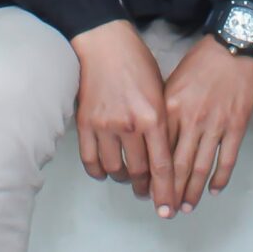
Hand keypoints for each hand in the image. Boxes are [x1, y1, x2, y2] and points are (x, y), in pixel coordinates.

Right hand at [71, 20, 177, 216]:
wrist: (105, 42)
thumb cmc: (137, 62)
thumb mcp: (162, 90)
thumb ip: (163, 123)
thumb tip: (165, 154)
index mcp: (153, 116)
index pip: (162, 165)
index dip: (166, 192)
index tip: (167, 209)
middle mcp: (130, 124)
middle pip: (139, 172)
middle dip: (145, 188)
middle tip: (148, 192)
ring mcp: (105, 125)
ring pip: (115, 169)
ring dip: (123, 179)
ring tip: (129, 178)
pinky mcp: (85, 123)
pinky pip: (91, 160)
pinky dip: (99, 171)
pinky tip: (106, 171)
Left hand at [162, 35, 252, 209]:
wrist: (233, 47)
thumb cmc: (200, 63)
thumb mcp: (172, 82)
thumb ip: (163, 111)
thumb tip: (153, 140)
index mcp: (171, 108)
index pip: (159, 151)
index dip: (153, 176)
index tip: (149, 194)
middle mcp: (191, 119)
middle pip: (179, 166)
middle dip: (170, 193)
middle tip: (165, 212)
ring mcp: (215, 124)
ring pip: (202, 167)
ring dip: (193, 191)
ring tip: (186, 207)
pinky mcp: (236, 126)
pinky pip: (227, 159)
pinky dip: (220, 178)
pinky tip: (213, 191)